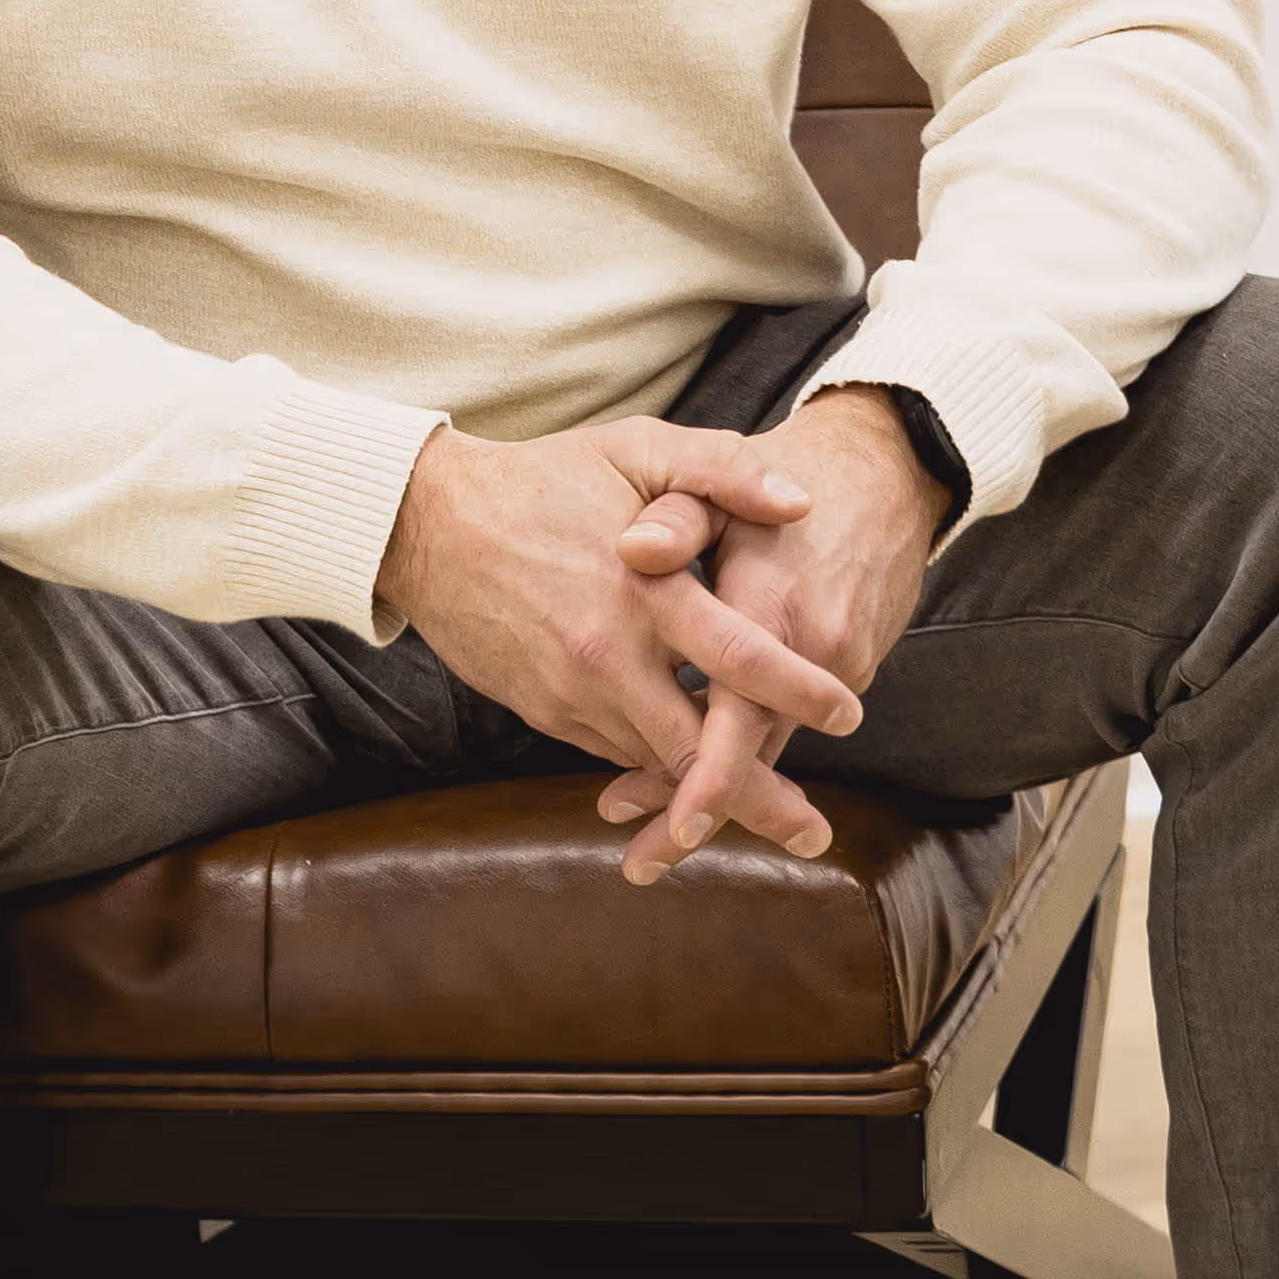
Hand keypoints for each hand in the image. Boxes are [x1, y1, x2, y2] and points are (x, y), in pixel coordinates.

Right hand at [376, 416, 865, 884]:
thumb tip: (800, 503)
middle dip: (762, 796)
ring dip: (710, 796)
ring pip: (654, 764)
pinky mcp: (545, 711)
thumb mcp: (635, 448)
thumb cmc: (542, 479)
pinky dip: (656, 772)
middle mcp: (610, 656)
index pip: (739, 660)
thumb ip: (722, 469)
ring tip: (771, 815)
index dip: (799, 694)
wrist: (428, 524)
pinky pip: (614, 754)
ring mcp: (572, 692)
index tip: (851, 713)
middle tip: (815, 830)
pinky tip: (693, 782)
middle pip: (698, 750)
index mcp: (646, 590)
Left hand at [598, 386, 942, 880]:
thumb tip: (632, 549)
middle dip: (696, 812)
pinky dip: (743, 750)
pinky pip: (786, 723)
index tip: (671, 826)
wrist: (887, 473)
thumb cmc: (790, 476)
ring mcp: (837, 666)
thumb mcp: (723, 481)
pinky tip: (689, 766)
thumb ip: (677, 517)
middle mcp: (811, 651)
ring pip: (769, 748)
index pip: (740, 716)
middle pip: (753, 756)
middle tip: (639, 864)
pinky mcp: (847, 669)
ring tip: (646, 824)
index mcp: (772, 606)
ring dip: (712, 786)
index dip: (707, 779)